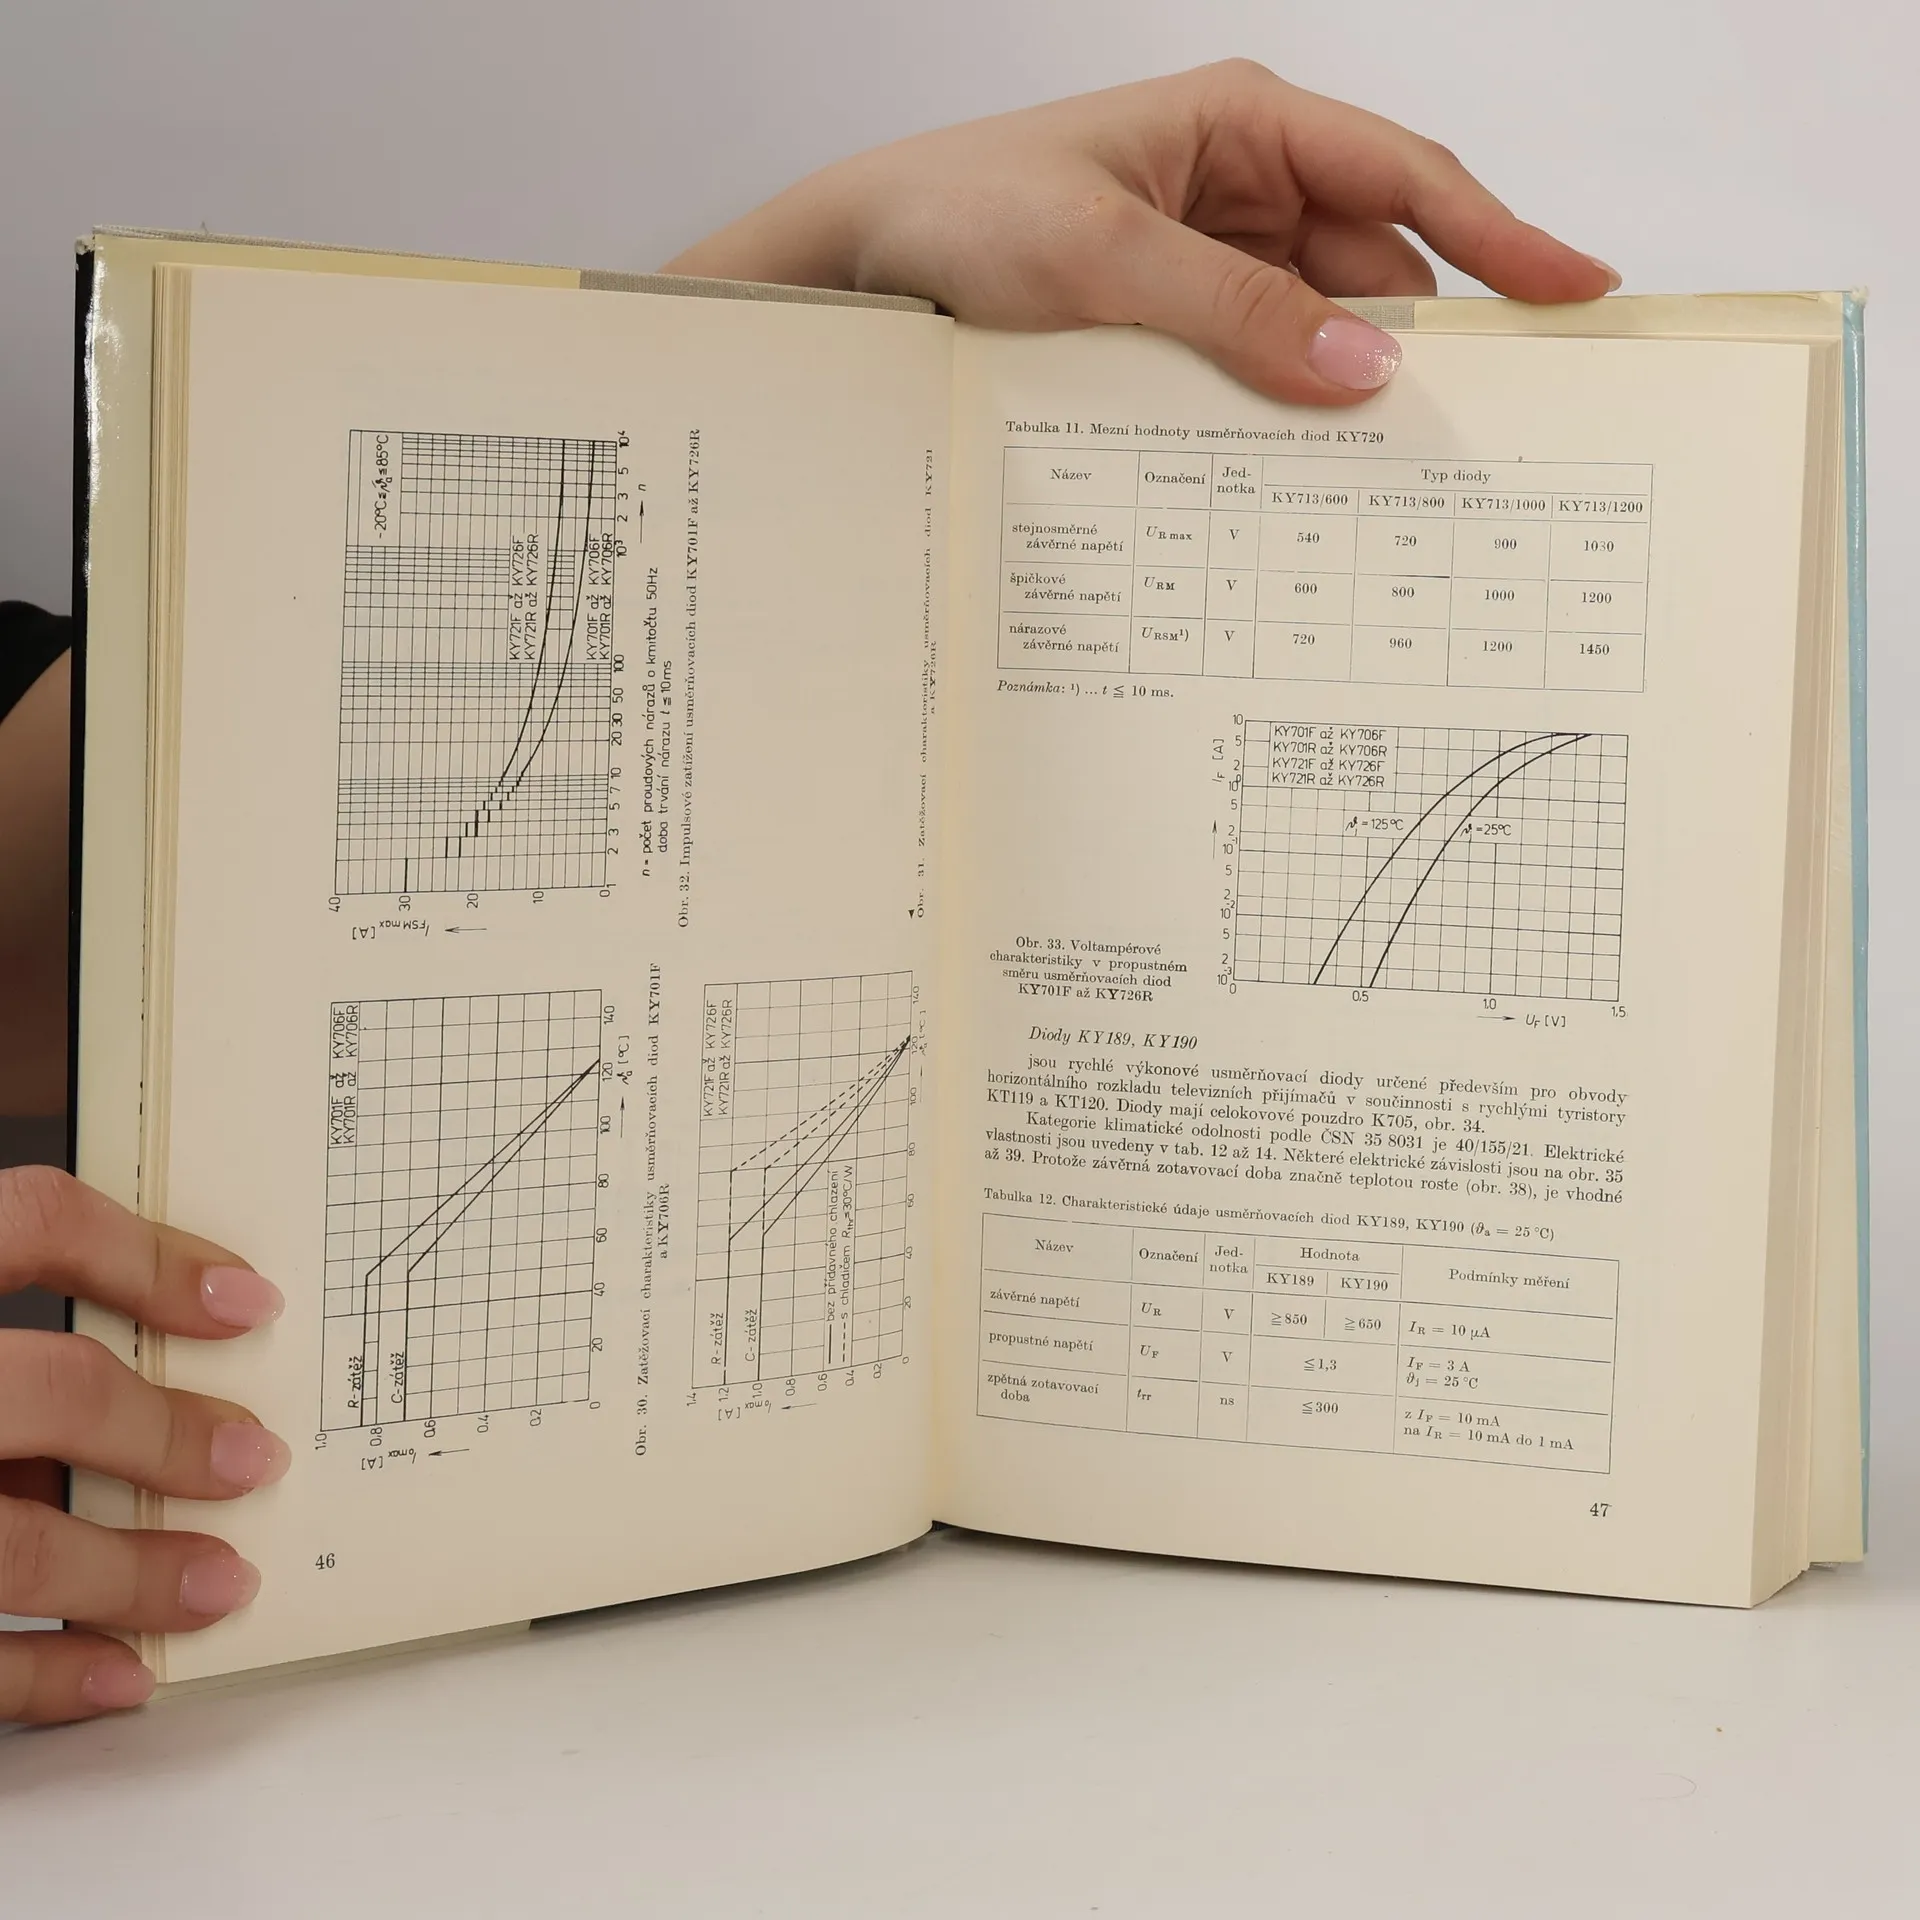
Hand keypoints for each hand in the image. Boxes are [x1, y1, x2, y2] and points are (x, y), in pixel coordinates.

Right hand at [0, 1167, 287, 1724]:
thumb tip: (136, 1368)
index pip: (28, 1220)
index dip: (150, 1256)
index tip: (244, 1303)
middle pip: (43, 1387)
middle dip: (162, 1430)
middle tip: (248, 1457)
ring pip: (6, 1538)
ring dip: (129, 1571)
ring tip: (215, 1584)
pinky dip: (41, 1674)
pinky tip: (114, 1675)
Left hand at [665, 60, 1616, 404]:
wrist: (854, 262)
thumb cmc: (958, 213)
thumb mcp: (1105, 261)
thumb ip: (1237, 314)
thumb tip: (1363, 365)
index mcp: (1241, 126)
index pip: (1403, 178)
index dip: (1500, 236)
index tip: (1576, 291)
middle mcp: (1238, 186)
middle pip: (1373, 265)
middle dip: (1421, 338)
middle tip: (1484, 425)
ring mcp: (1207, 260)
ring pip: (1317, 325)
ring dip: (1341, 387)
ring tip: (1385, 467)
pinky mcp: (1172, 324)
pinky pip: (1255, 363)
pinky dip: (1279, 407)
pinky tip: (1294, 461)